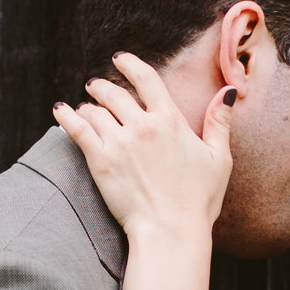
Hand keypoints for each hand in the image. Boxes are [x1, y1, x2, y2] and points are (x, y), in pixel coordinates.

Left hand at [51, 53, 232, 242]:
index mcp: (170, 120)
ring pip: (95, 110)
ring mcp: (119, 143)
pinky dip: (67, 117)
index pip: (146, 78)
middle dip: (102, 86)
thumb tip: (227, 92)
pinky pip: (77, 130)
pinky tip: (61, 111)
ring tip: (84, 107)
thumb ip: (219, 122)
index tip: (119, 59)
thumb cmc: (199, 200)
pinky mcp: (100, 162)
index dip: (130, 64)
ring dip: (88, 105)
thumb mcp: (219, 159)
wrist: (171, 230)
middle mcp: (142, 126)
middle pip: (114, 93)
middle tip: (95, 85)